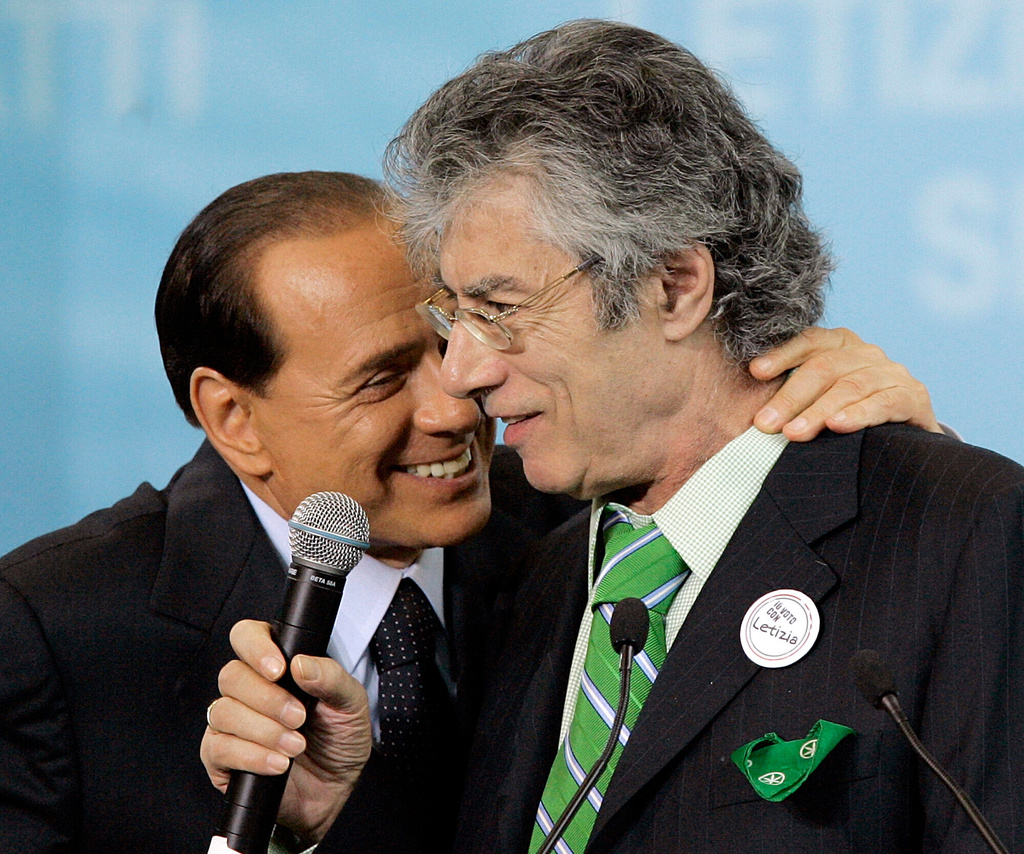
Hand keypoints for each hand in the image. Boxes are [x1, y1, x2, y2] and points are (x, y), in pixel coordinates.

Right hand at [201, 620, 371, 843]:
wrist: (334, 790)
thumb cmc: (340, 739)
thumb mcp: (351, 704)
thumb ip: (331, 678)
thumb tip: (301, 663)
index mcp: (276, 665)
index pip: (247, 636)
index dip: (256, 647)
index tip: (279, 670)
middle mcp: (248, 689)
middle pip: (232, 675)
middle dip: (268, 699)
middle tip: (299, 717)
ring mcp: (230, 723)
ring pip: (223, 711)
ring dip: (264, 730)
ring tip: (296, 745)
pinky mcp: (220, 757)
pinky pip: (218, 748)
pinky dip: (252, 756)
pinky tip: (279, 764)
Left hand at [750, 327, 940, 440]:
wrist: (906, 439)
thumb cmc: (847, 416)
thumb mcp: (818, 401)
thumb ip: (791, 397)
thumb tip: (752, 415)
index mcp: (841, 345)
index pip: (809, 341)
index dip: (782, 354)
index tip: (756, 372)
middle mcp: (867, 353)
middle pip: (824, 367)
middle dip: (791, 396)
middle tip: (765, 423)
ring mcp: (893, 373)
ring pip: (850, 386)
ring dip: (818, 411)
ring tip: (793, 433)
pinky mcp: (914, 397)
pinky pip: (885, 402)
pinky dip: (859, 414)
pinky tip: (838, 425)